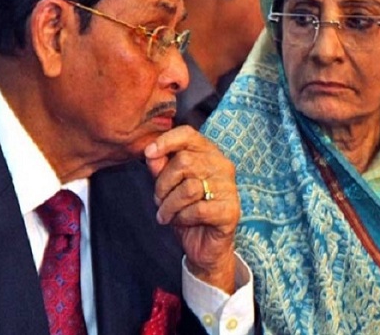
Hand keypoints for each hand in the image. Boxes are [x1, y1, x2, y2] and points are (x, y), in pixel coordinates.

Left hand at [144, 125, 238, 293]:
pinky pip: (197, 209)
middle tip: (159, 200)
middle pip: (184, 162)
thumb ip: (161, 167)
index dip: (167, 141)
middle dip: (163, 184)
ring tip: (167, 214)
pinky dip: (182, 218)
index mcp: (209, 154)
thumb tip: (151, 152)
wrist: (205, 246)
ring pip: (189, 188)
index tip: (149, 153)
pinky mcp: (230, 211)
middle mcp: (223, 167)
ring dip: (170, 204)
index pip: (189, 134)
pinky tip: (182, 222)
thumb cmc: (187, 211)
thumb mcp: (169, 186)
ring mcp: (229, 188)